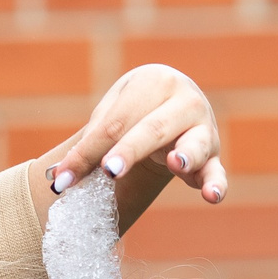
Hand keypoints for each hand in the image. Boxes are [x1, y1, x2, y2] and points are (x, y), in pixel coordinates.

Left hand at [52, 64, 227, 207]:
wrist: (173, 102)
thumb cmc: (134, 110)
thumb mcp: (113, 114)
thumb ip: (93, 143)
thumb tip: (60, 177)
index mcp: (154, 81)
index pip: (115, 122)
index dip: (86, 152)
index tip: (62, 181)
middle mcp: (185, 99)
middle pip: (152, 128)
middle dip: (128, 151)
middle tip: (108, 171)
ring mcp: (205, 127)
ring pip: (194, 144)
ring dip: (186, 155)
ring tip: (176, 164)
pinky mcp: (215, 155)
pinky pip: (217, 172)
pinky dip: (217, 184)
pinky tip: (211, 196)